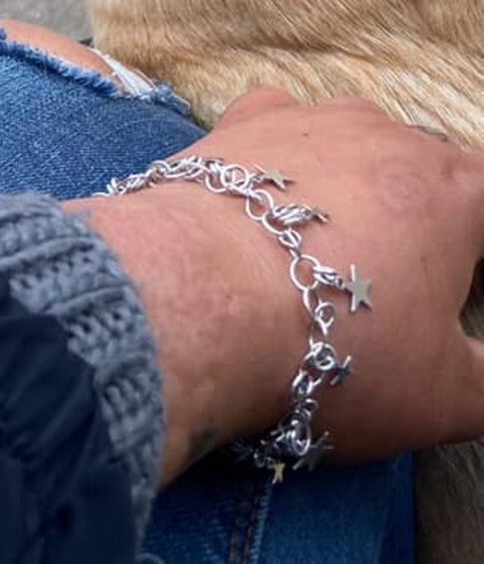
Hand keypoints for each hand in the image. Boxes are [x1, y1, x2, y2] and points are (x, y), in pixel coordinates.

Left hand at [176, 90, 483, 460]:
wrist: (204, 305)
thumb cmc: (328, 349)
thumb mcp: (438, 398)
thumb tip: (483, 378)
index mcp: (452, 192)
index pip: (482, 207)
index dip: (467, 256)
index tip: (435, 295)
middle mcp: (386, 139)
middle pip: (414, 176)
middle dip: (406, 226)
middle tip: (369, 284)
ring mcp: (310, 122)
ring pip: (345, 147)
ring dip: (340, 191)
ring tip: (306, 250)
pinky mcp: (242, 126)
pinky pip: (274, 125)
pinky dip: (277, 155)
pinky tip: (262, 192)